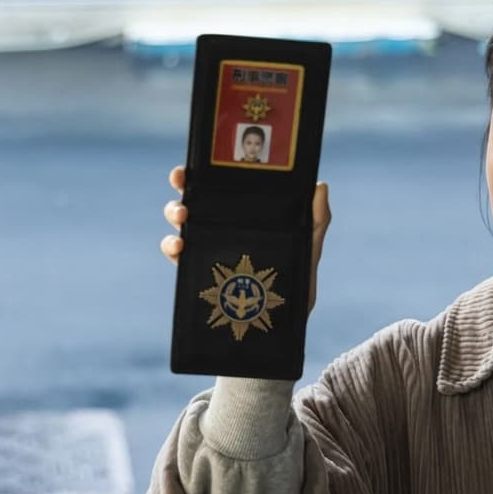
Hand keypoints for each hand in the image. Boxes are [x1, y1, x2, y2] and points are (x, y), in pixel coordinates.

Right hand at [161, 166, 330, 314]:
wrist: (280, 329)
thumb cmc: (294, 287)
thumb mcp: (307, 250)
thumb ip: (316, 221)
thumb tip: (321, 186)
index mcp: (244, 217)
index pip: (221, 187)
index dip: (204, 171)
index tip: (195, 164)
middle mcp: (221, 229)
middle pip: (194, 198)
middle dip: (181, 185)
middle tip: (182, 184)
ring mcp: (207, 250)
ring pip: (180, 223)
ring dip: (174, 212)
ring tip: (182, 217)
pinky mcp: (197, 274)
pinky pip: (176, 255)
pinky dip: (171, 247)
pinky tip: (180, 247)